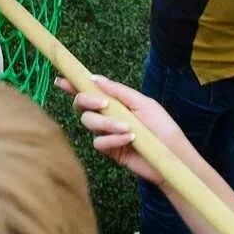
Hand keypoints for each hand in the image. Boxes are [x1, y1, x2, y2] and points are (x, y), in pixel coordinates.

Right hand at [57, 74, 191, 187]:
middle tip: (102, 104)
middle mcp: (106, 115)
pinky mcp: (109, 149)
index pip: (89, 91)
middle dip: (87, 101)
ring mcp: (106, 132)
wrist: (172, 155)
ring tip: (127, 128)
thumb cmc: (162, 127)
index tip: (61, 80)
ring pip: (88, 122)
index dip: (72, 85)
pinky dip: (112, 139)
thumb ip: (118, 91)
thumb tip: (94, 78)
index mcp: (114, 101)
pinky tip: (128, 139)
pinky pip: (98, 141)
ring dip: (106, 123)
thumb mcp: (143, 103)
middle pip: (81, 105)